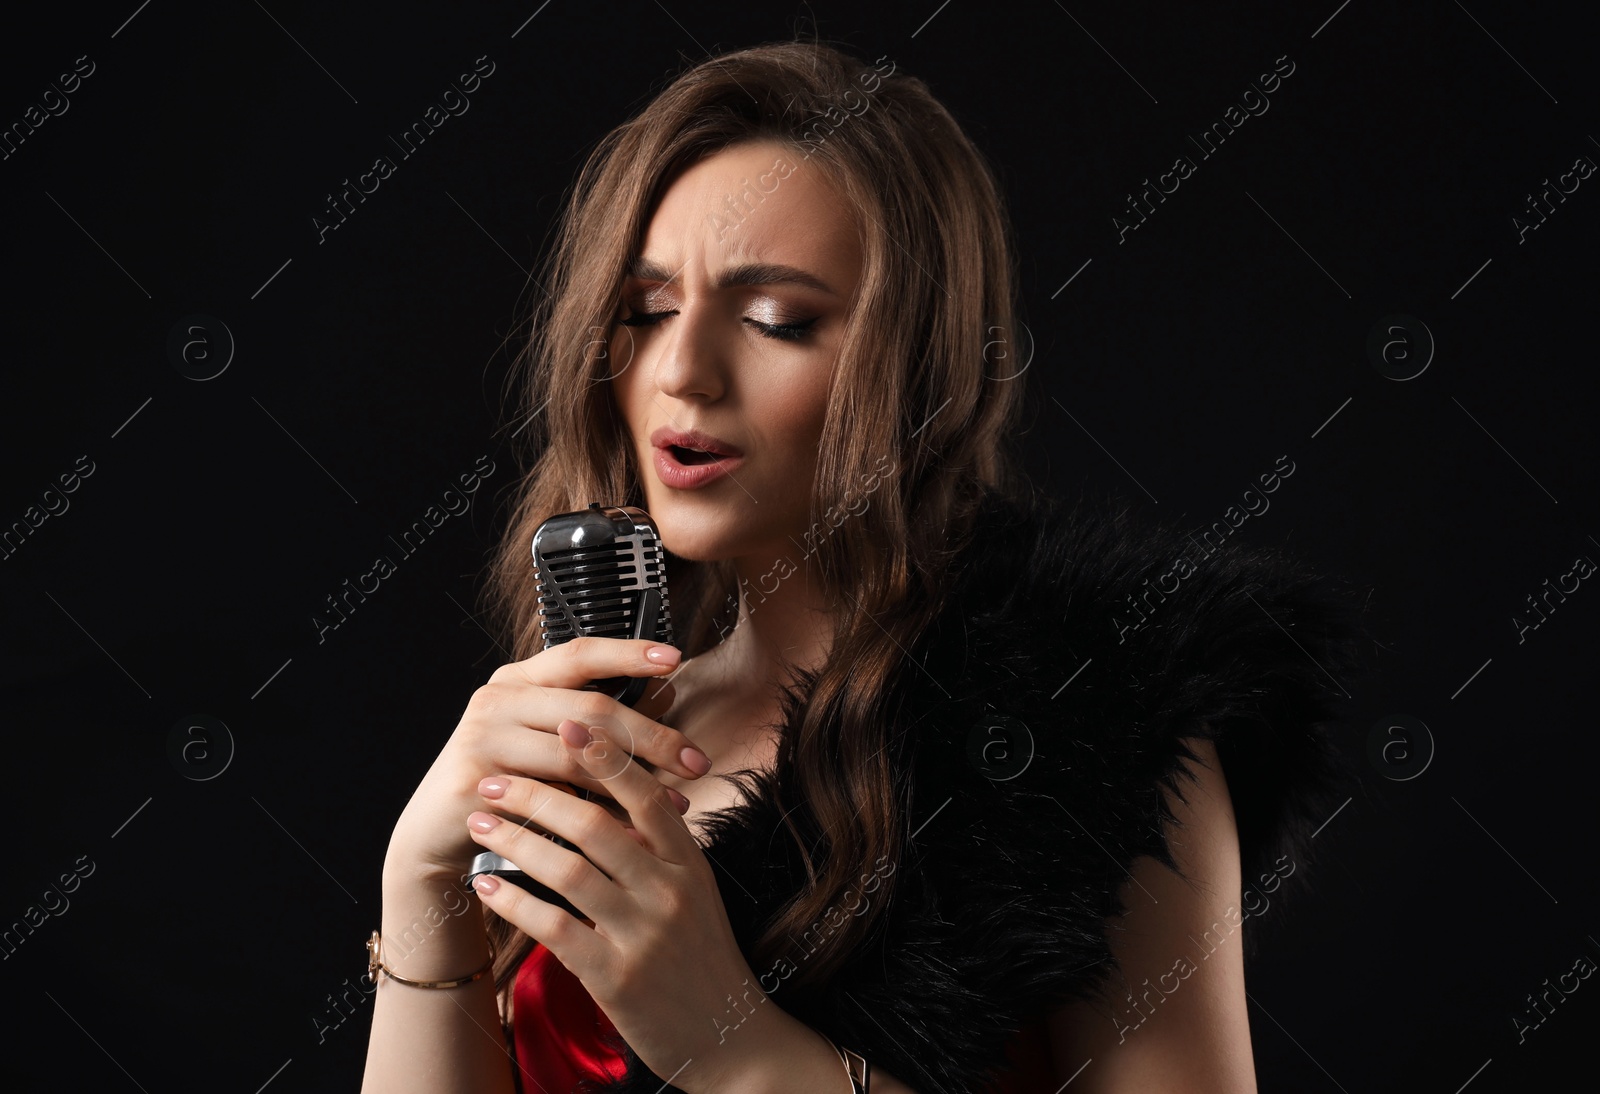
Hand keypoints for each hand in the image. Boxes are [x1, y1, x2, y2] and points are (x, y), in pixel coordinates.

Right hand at [382, 637, 713, 885]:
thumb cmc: (508, 779)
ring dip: (634, 781)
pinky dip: (601, 814)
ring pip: (576, 756)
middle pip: (590, 709)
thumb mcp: (550, 740)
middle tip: (696, 760)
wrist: (439, 832)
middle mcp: (498, 698)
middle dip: (652, 737)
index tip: (674, 658)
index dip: (627, 652)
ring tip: (676, 799)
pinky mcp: (475, 780)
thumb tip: (668, 698)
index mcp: (520, 678)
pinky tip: (636, 828)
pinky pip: (553, 799)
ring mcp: (482, 737)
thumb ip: (598, 720)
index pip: (580, 653)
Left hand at [466, 717, 764, 1093]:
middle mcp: (669, 891)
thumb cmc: (700, 954)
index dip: (605, 754)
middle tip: (494, 781)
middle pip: (596, 825)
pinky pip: (555, 926)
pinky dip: (516, 899)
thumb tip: (620, 790)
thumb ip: (661, 845)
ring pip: (570, 870)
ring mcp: (643, 935)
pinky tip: (487, 882)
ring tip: (481, 822)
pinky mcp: (615, 977)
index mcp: (689, 863)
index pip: (646, 793)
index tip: (565, 721)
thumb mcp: (696, 890)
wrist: (726, 1035)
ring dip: (516, 841)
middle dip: (537, 795)